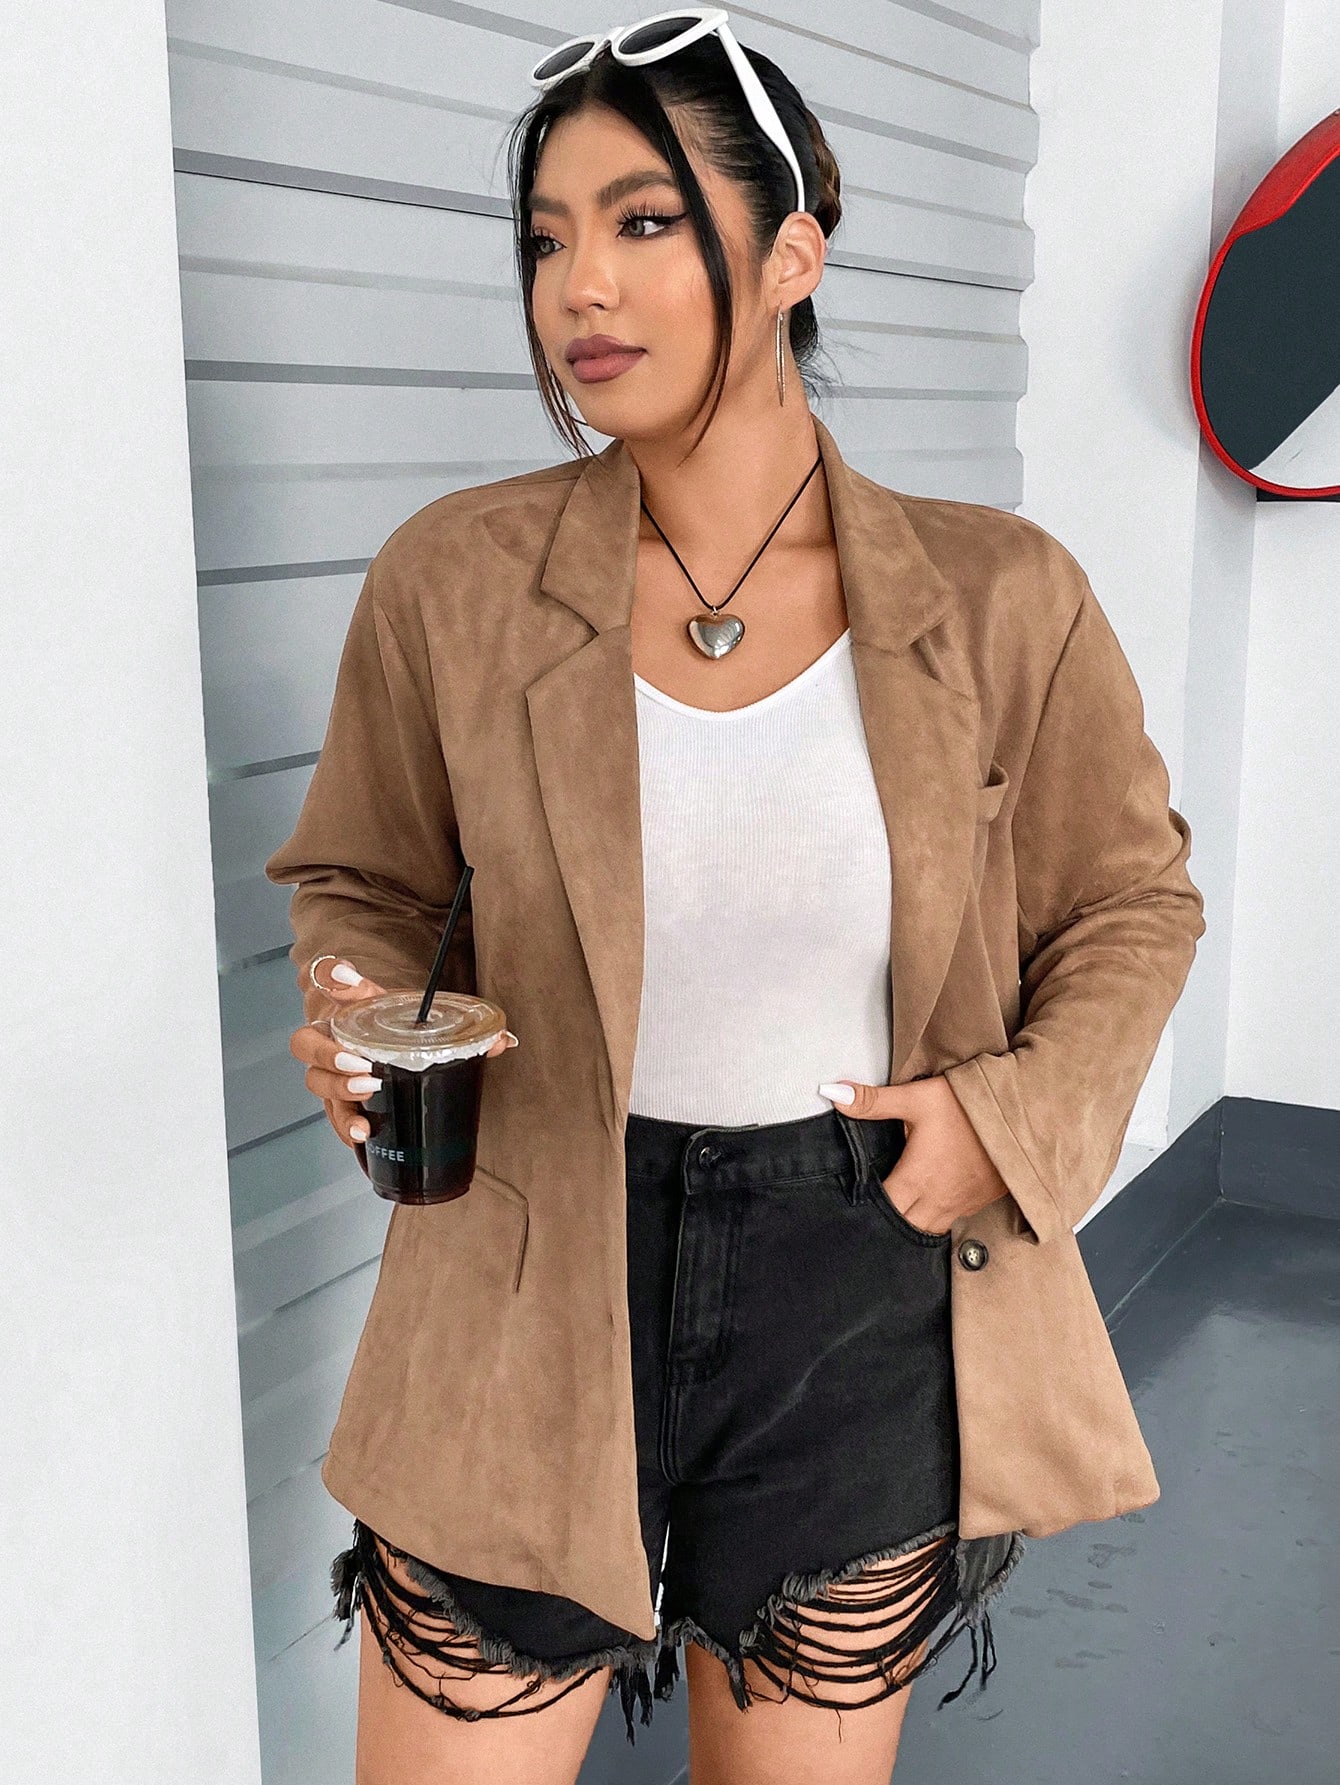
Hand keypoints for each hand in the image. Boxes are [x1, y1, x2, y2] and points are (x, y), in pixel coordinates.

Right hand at [290, 958, 518, 1150]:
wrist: (376, 1039)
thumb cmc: (392, 1025)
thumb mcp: (418, 1012)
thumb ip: (462, 1023)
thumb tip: (503, 1041)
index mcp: (347, 1006)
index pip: (328, 983)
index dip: (333, 980)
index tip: (347, 982)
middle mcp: (330, 1042)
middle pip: (308, 1047)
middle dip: (332, 1063)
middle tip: (363, 1073)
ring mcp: (332, 1075)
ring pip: (320, 1089)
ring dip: (341, 1105)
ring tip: (366, 1122)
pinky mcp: (343, 1104)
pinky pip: (337, 1118)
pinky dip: (349, 1132)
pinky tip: (366, 1140)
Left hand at [818, 1073, 1010, 1234]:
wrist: (1025, 1113)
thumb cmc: (970, 1106)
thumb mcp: (917, 1098)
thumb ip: (873, 1101)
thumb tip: (833, 1093)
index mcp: (916, 1178)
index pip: (881, 1209)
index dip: (864, 1208)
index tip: (852, 1202)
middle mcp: (937, 1200)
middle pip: (902, 1228)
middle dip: (885, 1224)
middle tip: (870, 1213)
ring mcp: (961, 1204)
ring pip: (926, 1230)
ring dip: (910, 1226)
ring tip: (896, 1213)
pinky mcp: (980, 1201)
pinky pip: (951, 1223)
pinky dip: (934, 1220)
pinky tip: (928, 1205)